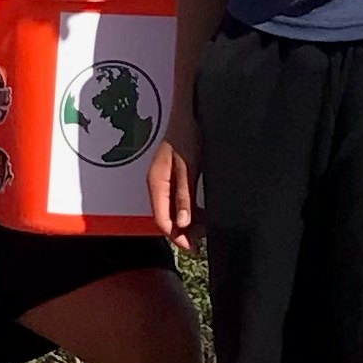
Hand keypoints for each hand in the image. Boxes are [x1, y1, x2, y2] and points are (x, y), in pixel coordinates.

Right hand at [147, 117, 200, 249]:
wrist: (188, 114)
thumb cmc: (187, 136)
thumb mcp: (189, 167)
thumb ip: (185, 194)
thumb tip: (183, 223)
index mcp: (156, 183)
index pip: (162, 220)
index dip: (177, 236)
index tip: (194, 248)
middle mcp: (157, 185)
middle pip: (166, 217)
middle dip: (183, 232)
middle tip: (203, 241)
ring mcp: (164, 182)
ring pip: (173, 211)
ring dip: (187, 222)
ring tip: (206, 229)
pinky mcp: (173, 178)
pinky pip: (178, 201)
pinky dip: (189, 210)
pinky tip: (203, 214)